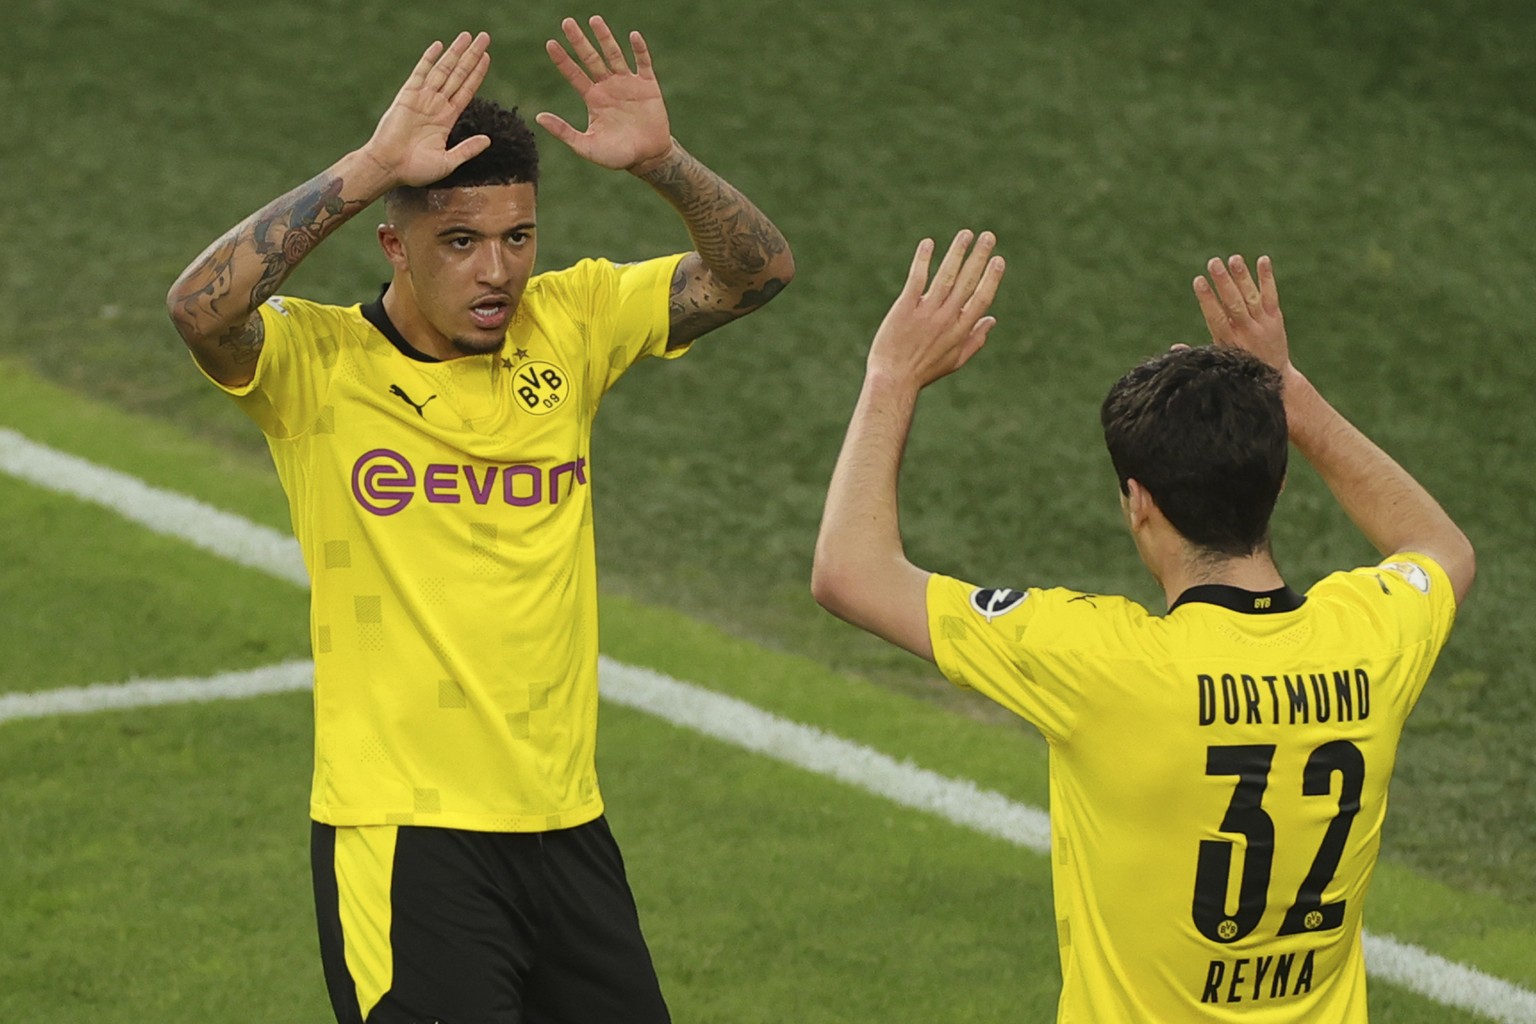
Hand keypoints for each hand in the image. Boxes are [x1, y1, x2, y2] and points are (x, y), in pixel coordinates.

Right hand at [361, 32, 491, 187]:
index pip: (466, 90)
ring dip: (456, 52)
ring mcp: (422, 99)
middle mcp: (436, 105)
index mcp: (446, 119)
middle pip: (458, 74)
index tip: (487, 58)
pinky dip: (429, 59)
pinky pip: (420, 73)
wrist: (389, 167)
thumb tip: (488, 140)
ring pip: (443, 70)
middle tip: (485, 38)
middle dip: (471, 56)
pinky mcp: (407, 96)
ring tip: (468, 36)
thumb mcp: (448, 162)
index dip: (477, 74)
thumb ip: (467, 150)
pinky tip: (439, 46)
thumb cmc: (415, 170)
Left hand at [536, 16, 672, 172]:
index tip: (550, 44)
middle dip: (579, 41)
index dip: (562, 60)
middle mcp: (608, 86)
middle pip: (591, 59)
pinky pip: (643, 64)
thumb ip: (564, 132)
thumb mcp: (586, 146)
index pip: (574, 74)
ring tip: (594, 20)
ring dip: (605, 38)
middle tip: (567, 22)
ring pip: (614, 55)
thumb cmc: (616, 155)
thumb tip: (538, 117)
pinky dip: (639, 50)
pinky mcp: (647, 86)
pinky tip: (633, 36)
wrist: (647, 158)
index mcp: (593, 98)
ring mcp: (628, 84)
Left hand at [867, 230, 1004, 386]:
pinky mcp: (905, 307)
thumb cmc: (925, 371)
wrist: (893, 379)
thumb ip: (975, 340)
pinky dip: (924, 260)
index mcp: (961, 330)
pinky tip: (929, 243)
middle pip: (967, 282)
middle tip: (988, 236)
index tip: (998, 260)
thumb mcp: (955, 360)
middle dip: (979, 257)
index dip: (991, 278)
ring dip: (957, 253)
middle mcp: (946, 317)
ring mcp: (926, 312)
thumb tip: (992, 320)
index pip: (982, 298)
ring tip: (966, 234)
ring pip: (946, 276)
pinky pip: (917, 279)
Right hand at [1193, 255, 1291, 371]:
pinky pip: (1270, 296)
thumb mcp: (1217, 363)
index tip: (1198, 281)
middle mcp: (1246, 331)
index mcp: (1227, 342)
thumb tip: (1174, 348)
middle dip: (1223, 282)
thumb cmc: (1239, 370)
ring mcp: (1262, 324)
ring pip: (1251, 297)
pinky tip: (1263, 260)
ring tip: (1233, 258)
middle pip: (1233, 303)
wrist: (1276, 379)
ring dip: (1242, 276)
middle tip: (1213, 262)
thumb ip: (1196, 353)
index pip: (1215, 316)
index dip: (1207, 298)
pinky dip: (1267, 278)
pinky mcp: (1275, 319)